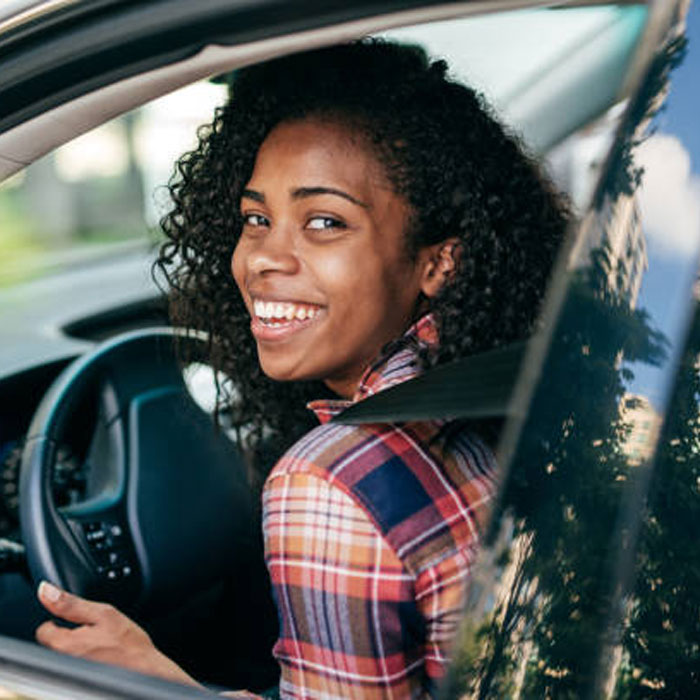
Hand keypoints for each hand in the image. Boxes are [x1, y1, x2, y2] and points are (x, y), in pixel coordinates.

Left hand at [35, 581, 198, 686]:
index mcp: (63, 644)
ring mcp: (70, 672)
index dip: (61, 618)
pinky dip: (85, 657)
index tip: (80, 619)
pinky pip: (75, 664)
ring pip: (65, 653)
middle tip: (95, 630)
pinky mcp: (80, 678)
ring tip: (100, 642)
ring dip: (78, 645)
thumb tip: (46, 591)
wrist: (145, 670)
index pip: (43, 628)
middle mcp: (61, 663)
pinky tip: (102, 654)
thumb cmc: (129, 644)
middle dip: (70, 633)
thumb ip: (71, 603)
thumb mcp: (103, 613)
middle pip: (53, 642)